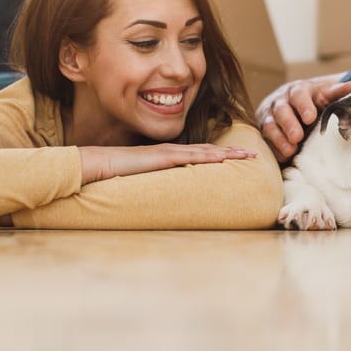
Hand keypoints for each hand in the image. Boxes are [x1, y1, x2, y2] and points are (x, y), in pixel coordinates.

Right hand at [79, 143, 256, 183]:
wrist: (95, 164)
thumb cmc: (114, 175)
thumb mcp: (142, 182)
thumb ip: (156, 186)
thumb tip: (166, 199)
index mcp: (168, 158)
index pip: (200, 154)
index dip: (221, 155)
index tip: (239, 158)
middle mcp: (171, 152)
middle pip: (208, 150)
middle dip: (233, 152)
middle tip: (255, 155)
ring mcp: (167, 153)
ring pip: (204, 151)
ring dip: (227, 153)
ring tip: (247, 155)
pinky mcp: (161, 158)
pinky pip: (189, 156)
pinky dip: (207, 156)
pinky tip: (222, 158)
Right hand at [256, 75, 350, 160]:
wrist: (288, 106)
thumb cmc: (312, 101)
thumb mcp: (324, 95)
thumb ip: (337, 92)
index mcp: (298, 91)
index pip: (299, 94)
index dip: (303, 105)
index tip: (310, 117)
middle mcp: (281, 102)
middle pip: (281, 110)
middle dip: (289, 124)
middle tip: (297, 137)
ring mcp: (270, 117)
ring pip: (270, 126)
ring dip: (279, 139)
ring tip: (290, 151)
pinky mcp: (265, 133)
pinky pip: (266, 141)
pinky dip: (274, 149)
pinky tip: (283, 157)